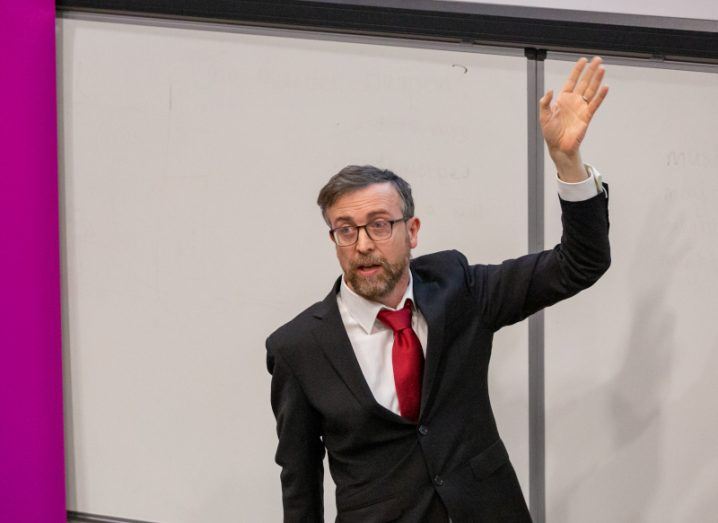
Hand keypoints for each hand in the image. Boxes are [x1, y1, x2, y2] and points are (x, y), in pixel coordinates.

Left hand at [540, 56, 608, 176]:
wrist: (559, 147)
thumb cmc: (550, 132)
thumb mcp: (543, 116)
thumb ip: (545, 103)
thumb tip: (550, 90)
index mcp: (563, 99)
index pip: (572, 81)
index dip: (577, 70)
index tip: (583, 60)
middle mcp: (574, 101)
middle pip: (584, 82)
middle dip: (590, 71)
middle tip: (598, 59)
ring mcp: (581, 108)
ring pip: (591, 90)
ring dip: (597, 79)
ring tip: (602, 68)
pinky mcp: (587, 116)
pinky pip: (595, 104)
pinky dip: (600, 95)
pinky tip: (606, 86)